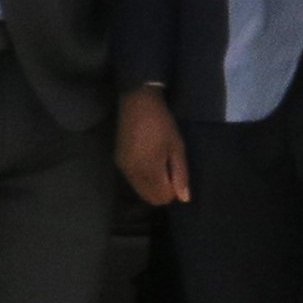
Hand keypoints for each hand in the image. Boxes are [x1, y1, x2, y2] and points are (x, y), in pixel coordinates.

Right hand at [115, 87, 190, 206]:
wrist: (138, 103)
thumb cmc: (162, 124)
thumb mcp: (177, 147)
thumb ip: (180, 174)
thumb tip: (184, 199)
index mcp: (149, 170)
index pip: (162, 197)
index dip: (173, 191)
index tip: (177, 174)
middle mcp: (133, 174)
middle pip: (149, 198)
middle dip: (162, 190)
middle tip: (170, 170)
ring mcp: (124, 168)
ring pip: (140, 190)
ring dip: (152, 185)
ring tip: (160, 163)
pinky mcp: (119, 162)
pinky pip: (133, 180)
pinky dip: (143, 178)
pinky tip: (149, 159)